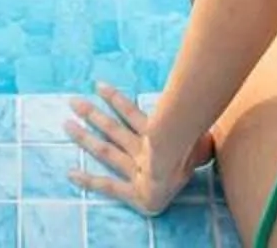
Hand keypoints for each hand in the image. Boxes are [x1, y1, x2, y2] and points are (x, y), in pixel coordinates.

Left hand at [67, 85, 210, 215]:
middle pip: (113, 129)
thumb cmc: (193, 159)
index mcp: (156, 138)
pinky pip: (107, 186)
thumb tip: (211, 123)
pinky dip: (89, 181)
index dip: (115, 99)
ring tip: (66, 125)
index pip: (132, 114)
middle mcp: (142, 151)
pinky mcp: (132, 191)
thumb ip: (201, 132)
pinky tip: (70, 174)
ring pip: (106, 151)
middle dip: (93, 115)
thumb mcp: (201, 140)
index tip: (98, 85)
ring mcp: (135, 169)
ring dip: (85, 138)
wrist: (182, 180)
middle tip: (72, 101)